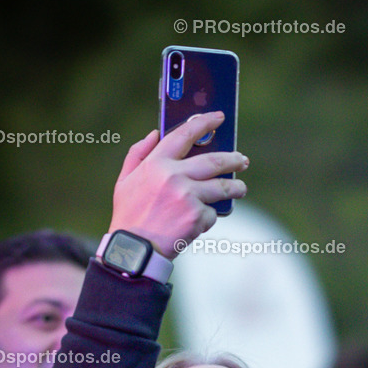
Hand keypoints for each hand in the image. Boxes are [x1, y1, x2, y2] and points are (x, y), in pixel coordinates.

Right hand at [109, 112, 248, 257]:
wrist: (135, 250)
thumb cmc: (129, 216)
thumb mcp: (125, 180)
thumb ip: (138, 154)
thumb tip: (154, 134)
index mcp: (156, 164)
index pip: (184, 135)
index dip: (204, 122)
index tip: (218, 118)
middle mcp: (174, 176)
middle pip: (213, 161)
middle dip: (233, 159)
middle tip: (242, 160)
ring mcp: (188, 196)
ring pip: (222, 187)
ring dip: (236, 187)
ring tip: (240, 189)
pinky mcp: (197, 216)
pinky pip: (212, 213)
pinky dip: (209, 217)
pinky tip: (200, 222)